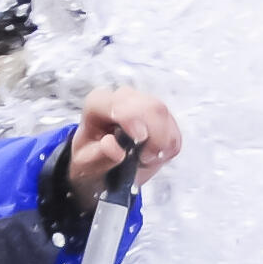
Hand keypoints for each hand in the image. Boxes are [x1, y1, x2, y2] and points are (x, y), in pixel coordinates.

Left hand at [63, 86, 180, 200]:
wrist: (103, 165)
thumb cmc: (92, 159)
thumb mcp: (87, 164)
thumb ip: (99, 155)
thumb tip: (112, 146)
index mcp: (98, 104)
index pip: (116, 103)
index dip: (131, 117)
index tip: (140, 137)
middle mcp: (123, 98)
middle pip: (149, 106)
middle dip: (154, 134)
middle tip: (144, 158)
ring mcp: (144, 104)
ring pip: (164, 116)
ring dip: (161, 144)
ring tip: (144, 159)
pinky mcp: (161, 118)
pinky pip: (174, 132)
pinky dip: (168, 149)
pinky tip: (152, 156)